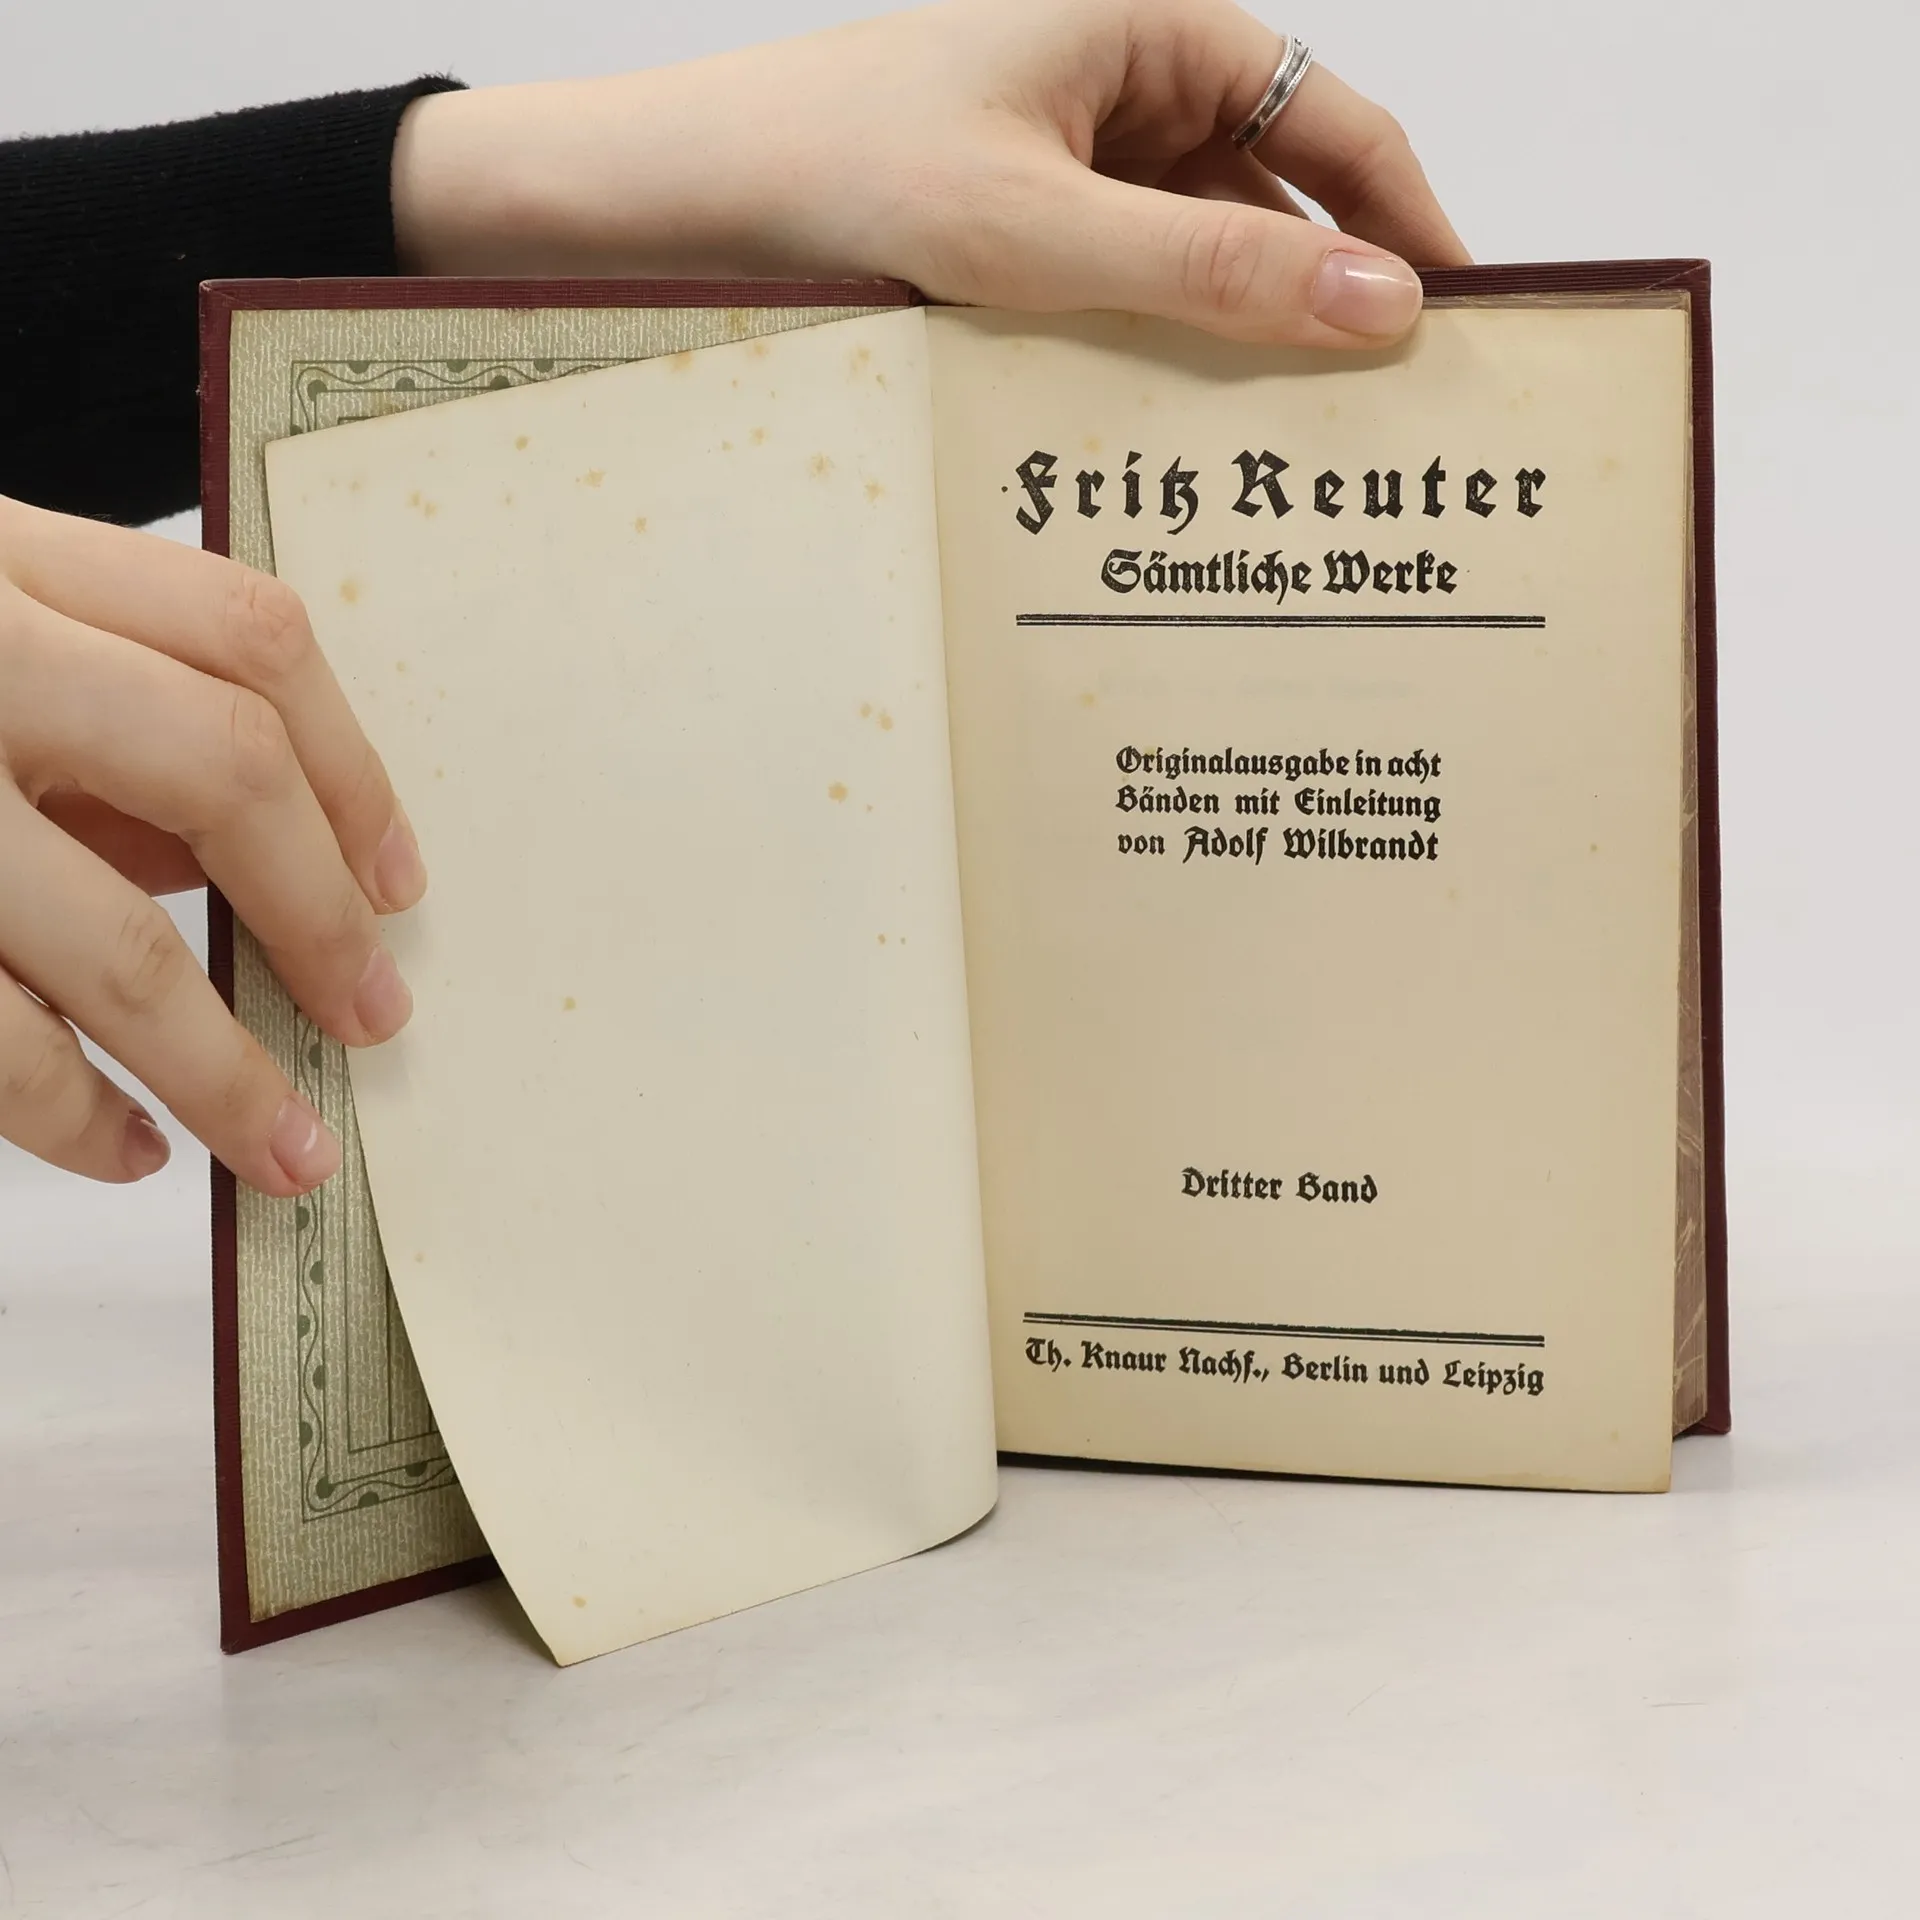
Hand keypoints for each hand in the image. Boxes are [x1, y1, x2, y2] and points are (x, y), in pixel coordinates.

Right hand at [0, 497, 423, 1191]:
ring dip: (222, 1071)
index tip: (400, 883)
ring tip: (283, 1148)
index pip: (245, 636)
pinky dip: (72, 1115)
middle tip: (374, 1019)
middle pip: (220, 769)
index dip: (352, 767)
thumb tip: (256, 866)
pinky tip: (124, 1149)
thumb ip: (89, 716)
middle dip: (319, 916)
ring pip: (114, 947)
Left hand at [394, 0, 1468, 346]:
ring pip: (1198, 257)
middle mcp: (1124, 81)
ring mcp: (1073, 154)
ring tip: (1280, 452)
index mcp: (1152, 30)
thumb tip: (1382, 307)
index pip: (1337, 129)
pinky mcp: (1023, 219)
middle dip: (1322, 303)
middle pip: (1275, 200)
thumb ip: (1212, 274)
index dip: (1411, 229)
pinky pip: (1125, 285)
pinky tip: (1168, 426)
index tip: (1467, 329)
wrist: (677, 201)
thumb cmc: (833, 173)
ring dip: (1231, 341)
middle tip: (1379, 425)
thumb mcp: (1037, 233)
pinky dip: (1153, 348)